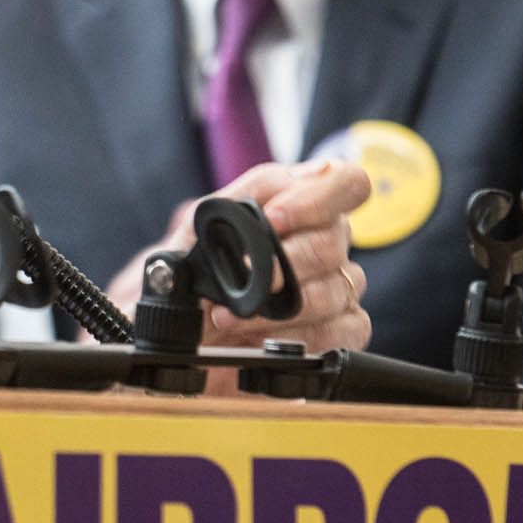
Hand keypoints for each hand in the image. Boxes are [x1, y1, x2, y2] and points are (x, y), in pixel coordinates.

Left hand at [108, 159, 374, 367]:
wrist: (177, 330)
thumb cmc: (191, 275)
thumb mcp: (194, 230)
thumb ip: (229, 205)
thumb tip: (265, 201)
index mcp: (299, 206)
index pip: (344, 182)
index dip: (319, 197)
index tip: (276, 218)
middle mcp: (327, 243)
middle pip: (332, 241)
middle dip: (283, 262)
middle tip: (245, 277)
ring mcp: (339, 287)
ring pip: (334, 290)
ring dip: (277, 308)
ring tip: (230, 316)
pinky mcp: (342, 330)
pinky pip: (345, 330)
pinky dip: (298, 336)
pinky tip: (263, 340)